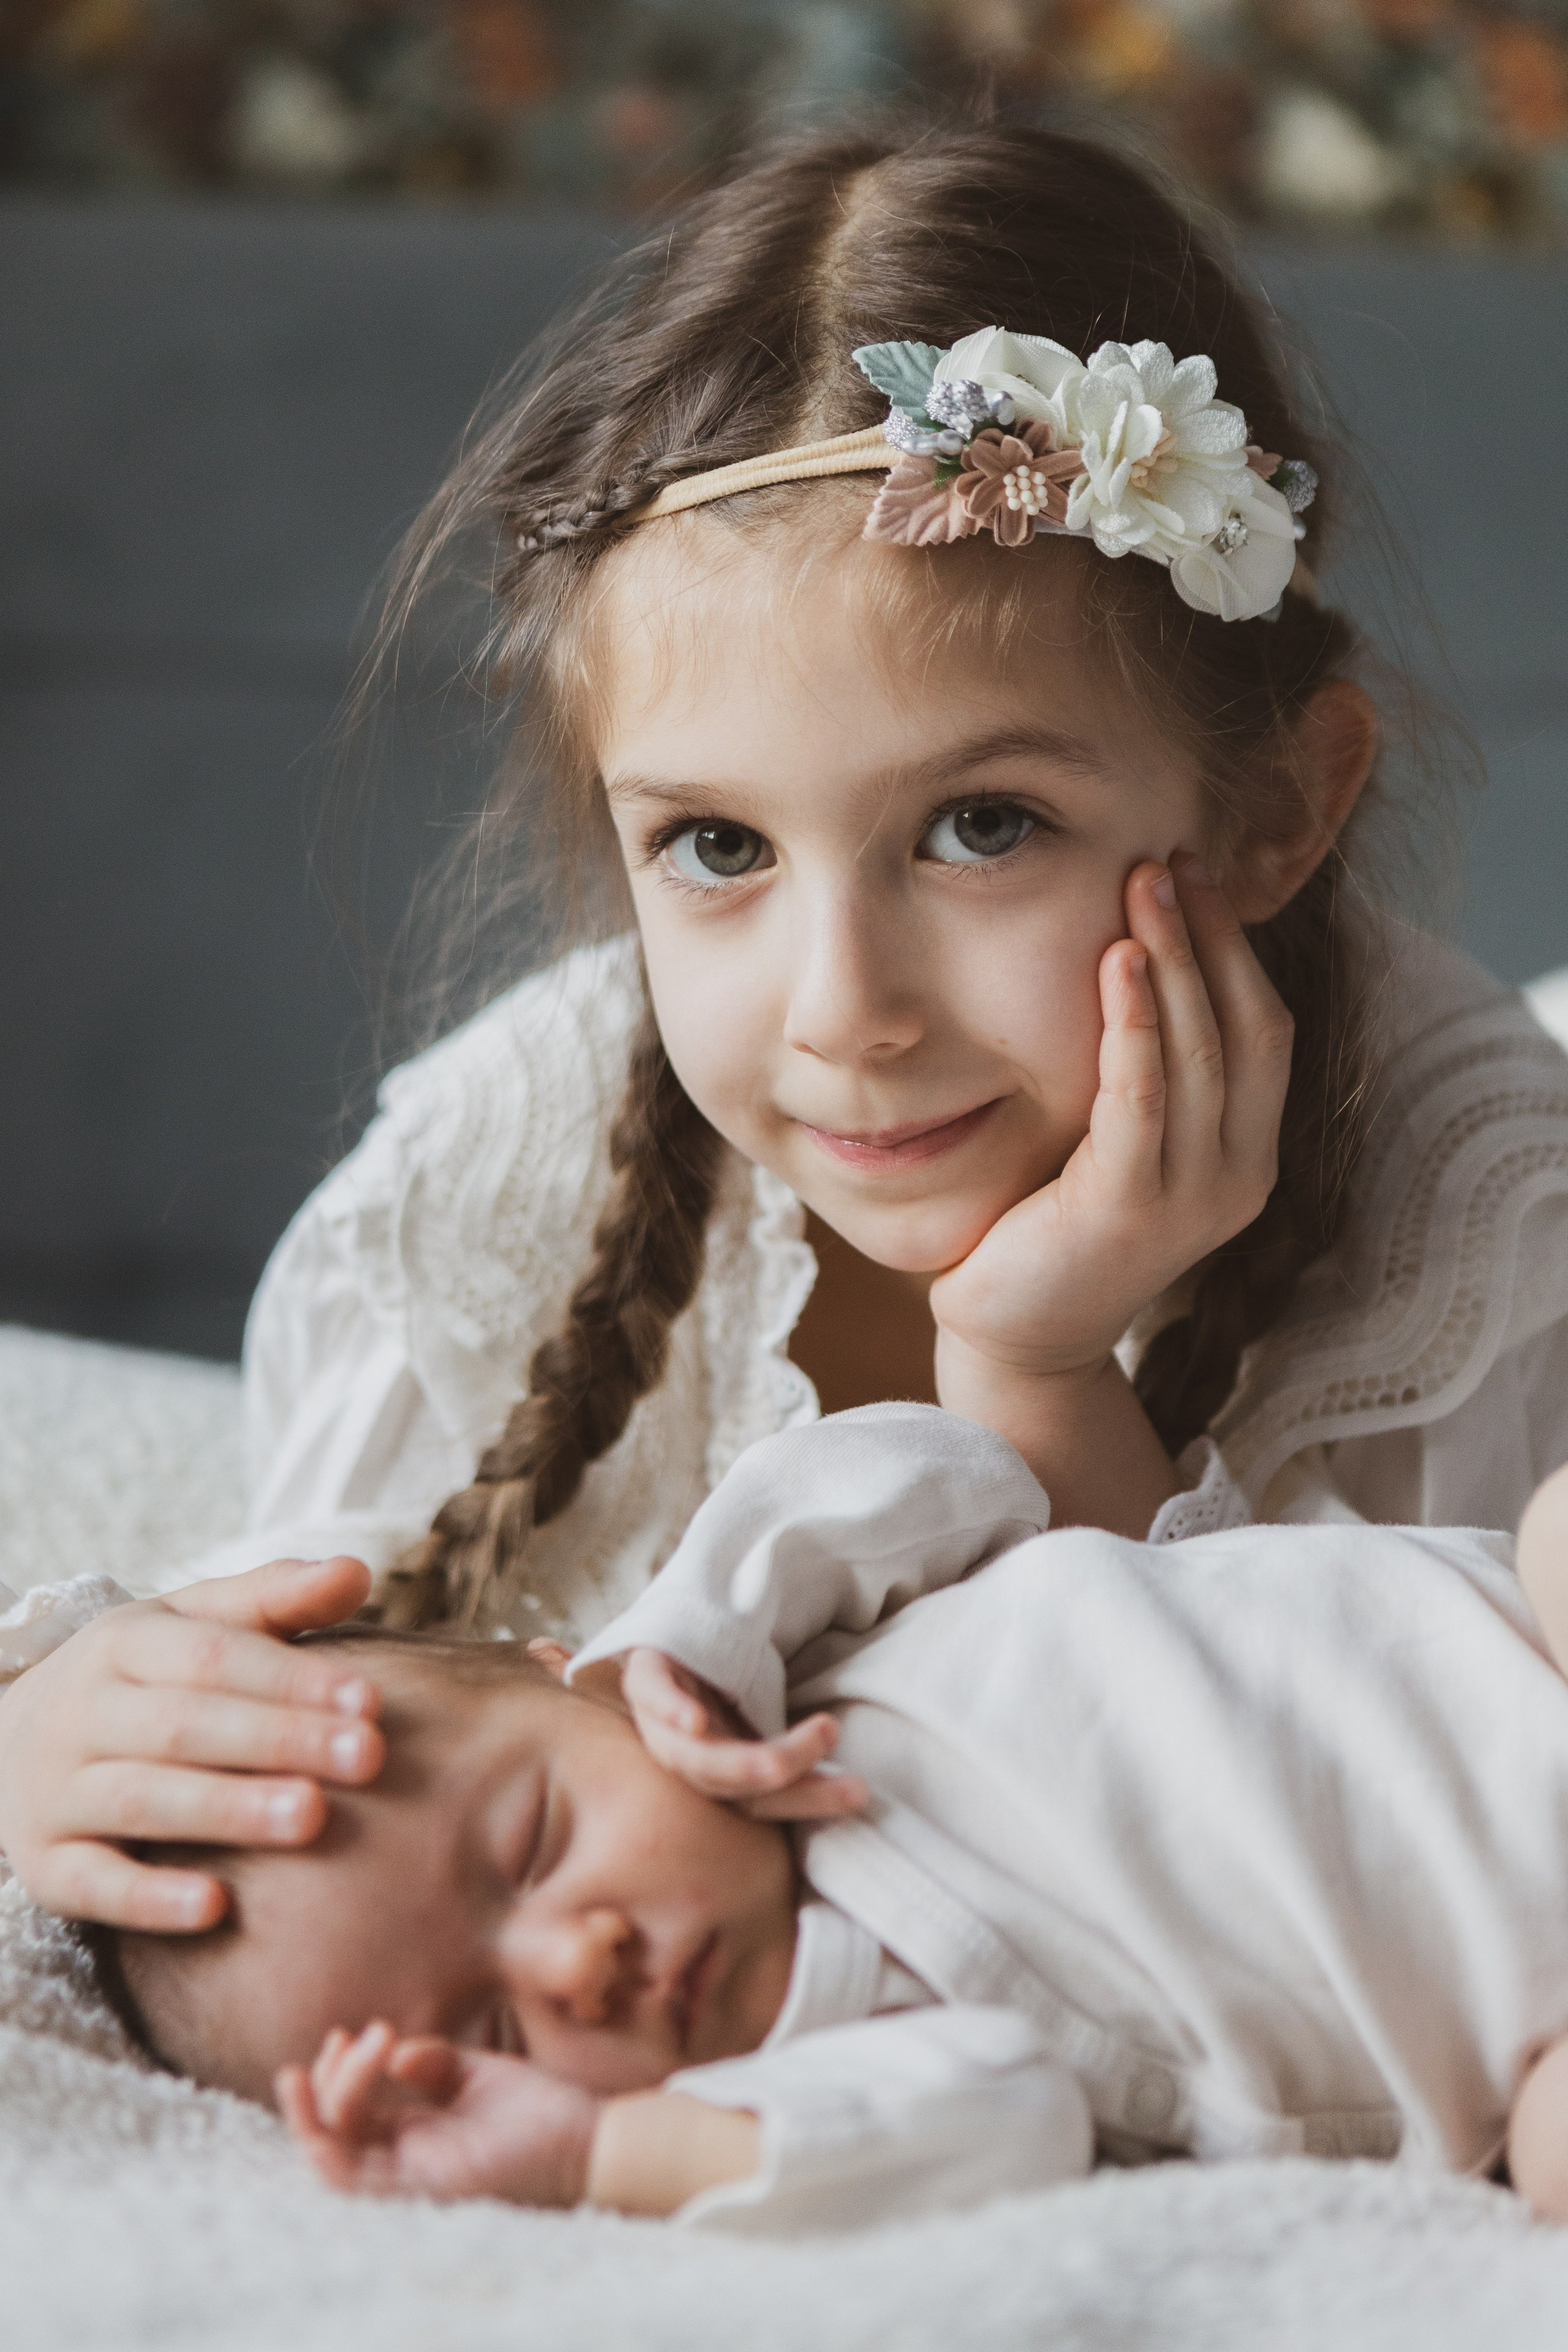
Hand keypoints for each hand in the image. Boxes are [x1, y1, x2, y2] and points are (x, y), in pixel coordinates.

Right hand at [0, 1556, 381, 1930]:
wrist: (5, 1742)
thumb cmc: (142, 1679)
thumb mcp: (192, 1623)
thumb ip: (275, 1598)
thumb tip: (357, 1571)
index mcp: (122, 1642)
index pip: (213, 1656)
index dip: (293, 1678)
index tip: (371, 1701)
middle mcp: (81, 1712)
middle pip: (186, 1725)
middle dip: (281, 1739)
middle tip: (369, 1756)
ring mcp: (55, 1790)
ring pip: (143, 1800)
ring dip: (229, 1809)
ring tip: (312, 1817)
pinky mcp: (43, 1864)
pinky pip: (91, 1883)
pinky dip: (149, 1898)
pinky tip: (215, 1907)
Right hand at [278, 2022, 598, 2205]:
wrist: (586, 2138)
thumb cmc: (538, 2111)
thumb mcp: (476, 2072)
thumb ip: (433, 2062)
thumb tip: (392, 2054)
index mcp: (415, 2133)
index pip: (351, 2113)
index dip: (339, 2073)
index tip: (350, 2031)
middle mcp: (405, 2159)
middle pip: (334, 2132)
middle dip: (324, 2083)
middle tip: (342, 2038)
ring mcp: (412, 2176)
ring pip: (333, 2156)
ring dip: (318, 2108)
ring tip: (332, 2055)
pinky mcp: (427, 2186)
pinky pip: (357, 2181)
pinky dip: (330, 2148)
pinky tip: (332, 2109)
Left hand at [618, 1648, 867, 1821]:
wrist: (685, 1620)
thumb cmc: (733, 1672)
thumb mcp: (770, 1713)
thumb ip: (797, 1747)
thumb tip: (866, 1783)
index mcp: (714, 1772)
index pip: (755, 1803)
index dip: (806, 1801)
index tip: (860, 1791)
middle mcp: (682, 1756)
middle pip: (725, 1785)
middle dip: (784, 1771)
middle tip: (836, 1745)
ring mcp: (657, 1718)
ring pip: (693, 1755)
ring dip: (745, 1757)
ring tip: (814, 1731)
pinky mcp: (643, 1673)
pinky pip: (651, 1694)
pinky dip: (671, 1710)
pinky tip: (696, 1722)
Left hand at [931, 854, 1291, 1383]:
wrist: (1016, 1335)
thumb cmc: (1054, 1227)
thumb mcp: (1118, 1139)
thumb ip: (1147, 1074)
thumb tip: (1135, 953)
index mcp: (1246, 1154)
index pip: (1266, 1029)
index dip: (1236, 948)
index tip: (1196, 875)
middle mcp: (1238, 1176)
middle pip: (1246, 1027)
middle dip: (1208, 936)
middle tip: (1168, 858)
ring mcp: (1192, 1198)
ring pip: (1201, 1053)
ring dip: (1173, 959)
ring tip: (1144, 884)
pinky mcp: (1129, 1209)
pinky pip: (1142, 1098)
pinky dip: (1134, 1024)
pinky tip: (1116, 960)